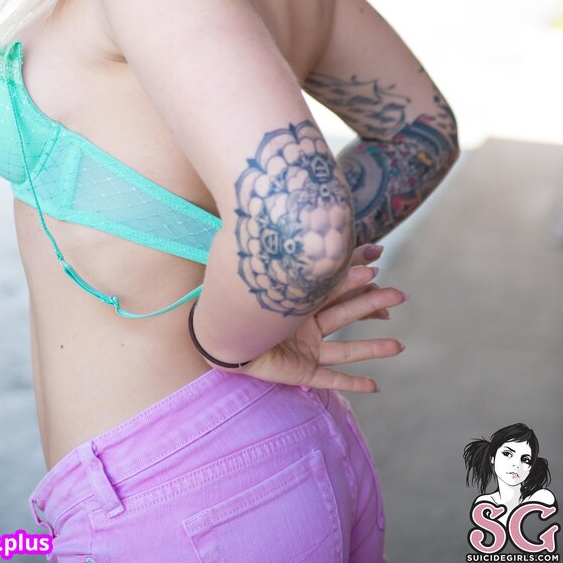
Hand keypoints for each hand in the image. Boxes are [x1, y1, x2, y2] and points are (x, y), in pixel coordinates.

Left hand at [234, 243, 406, 391]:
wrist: (217, 335)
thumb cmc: (241, 301)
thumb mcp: (279, 280)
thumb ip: (300, 264)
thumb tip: (317, 233)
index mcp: (299, 300)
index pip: (336, 287)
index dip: (358, 278)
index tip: (380, 264)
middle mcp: (306, 325)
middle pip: (347, 313)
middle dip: (373, 304)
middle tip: (401, 295)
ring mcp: (305, 350)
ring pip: (346, 349)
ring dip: (372, 348)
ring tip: (399, 345)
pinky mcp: (300, 373)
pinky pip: (330, 380)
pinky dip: (351, 384)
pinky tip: (374, 386)